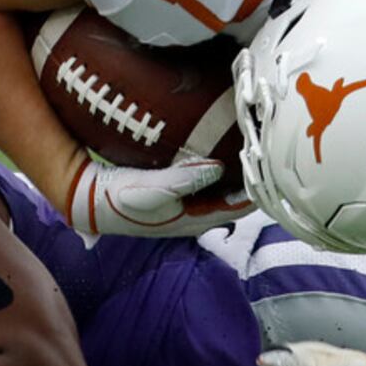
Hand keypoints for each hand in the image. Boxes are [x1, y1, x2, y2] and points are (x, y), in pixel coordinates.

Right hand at [66, 151, 250, 237]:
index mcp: (197, 219)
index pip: (240, 206)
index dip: (259, 188)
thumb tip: (219, 167)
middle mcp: (197, 214)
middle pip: (235, 198)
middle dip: (251, 178)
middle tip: (265, 150)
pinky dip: (217, 168)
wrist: (92, 199)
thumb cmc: (124, 198)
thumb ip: (187, 179)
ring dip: (236, 173)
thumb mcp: (155, 188)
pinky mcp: (176, 193)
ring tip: (249, 146)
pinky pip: (206, 180)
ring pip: (222, 189)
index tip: (274, 165)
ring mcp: (187, 205)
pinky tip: (220, 148)